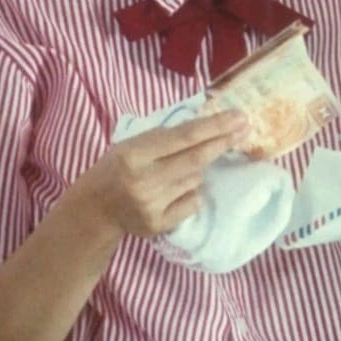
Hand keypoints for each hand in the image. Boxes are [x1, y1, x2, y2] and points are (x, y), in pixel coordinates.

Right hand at [70, 110, 248, 238]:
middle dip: (224, 142)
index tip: (238, 116)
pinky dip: (192, 192)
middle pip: (196, 159)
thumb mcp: (133, 144)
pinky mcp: (159, 224)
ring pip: (195, 180)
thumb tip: (210, 124)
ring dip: (197, 170)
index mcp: (134, 154)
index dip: (214, 126)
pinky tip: (173, 190)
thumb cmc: (118, 167)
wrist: (95, 208)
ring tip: (175, 169)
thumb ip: (165, 137)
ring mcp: (152, 205)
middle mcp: (144, 180)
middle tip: (244, 128)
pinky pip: (192, 202)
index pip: (183, 137)